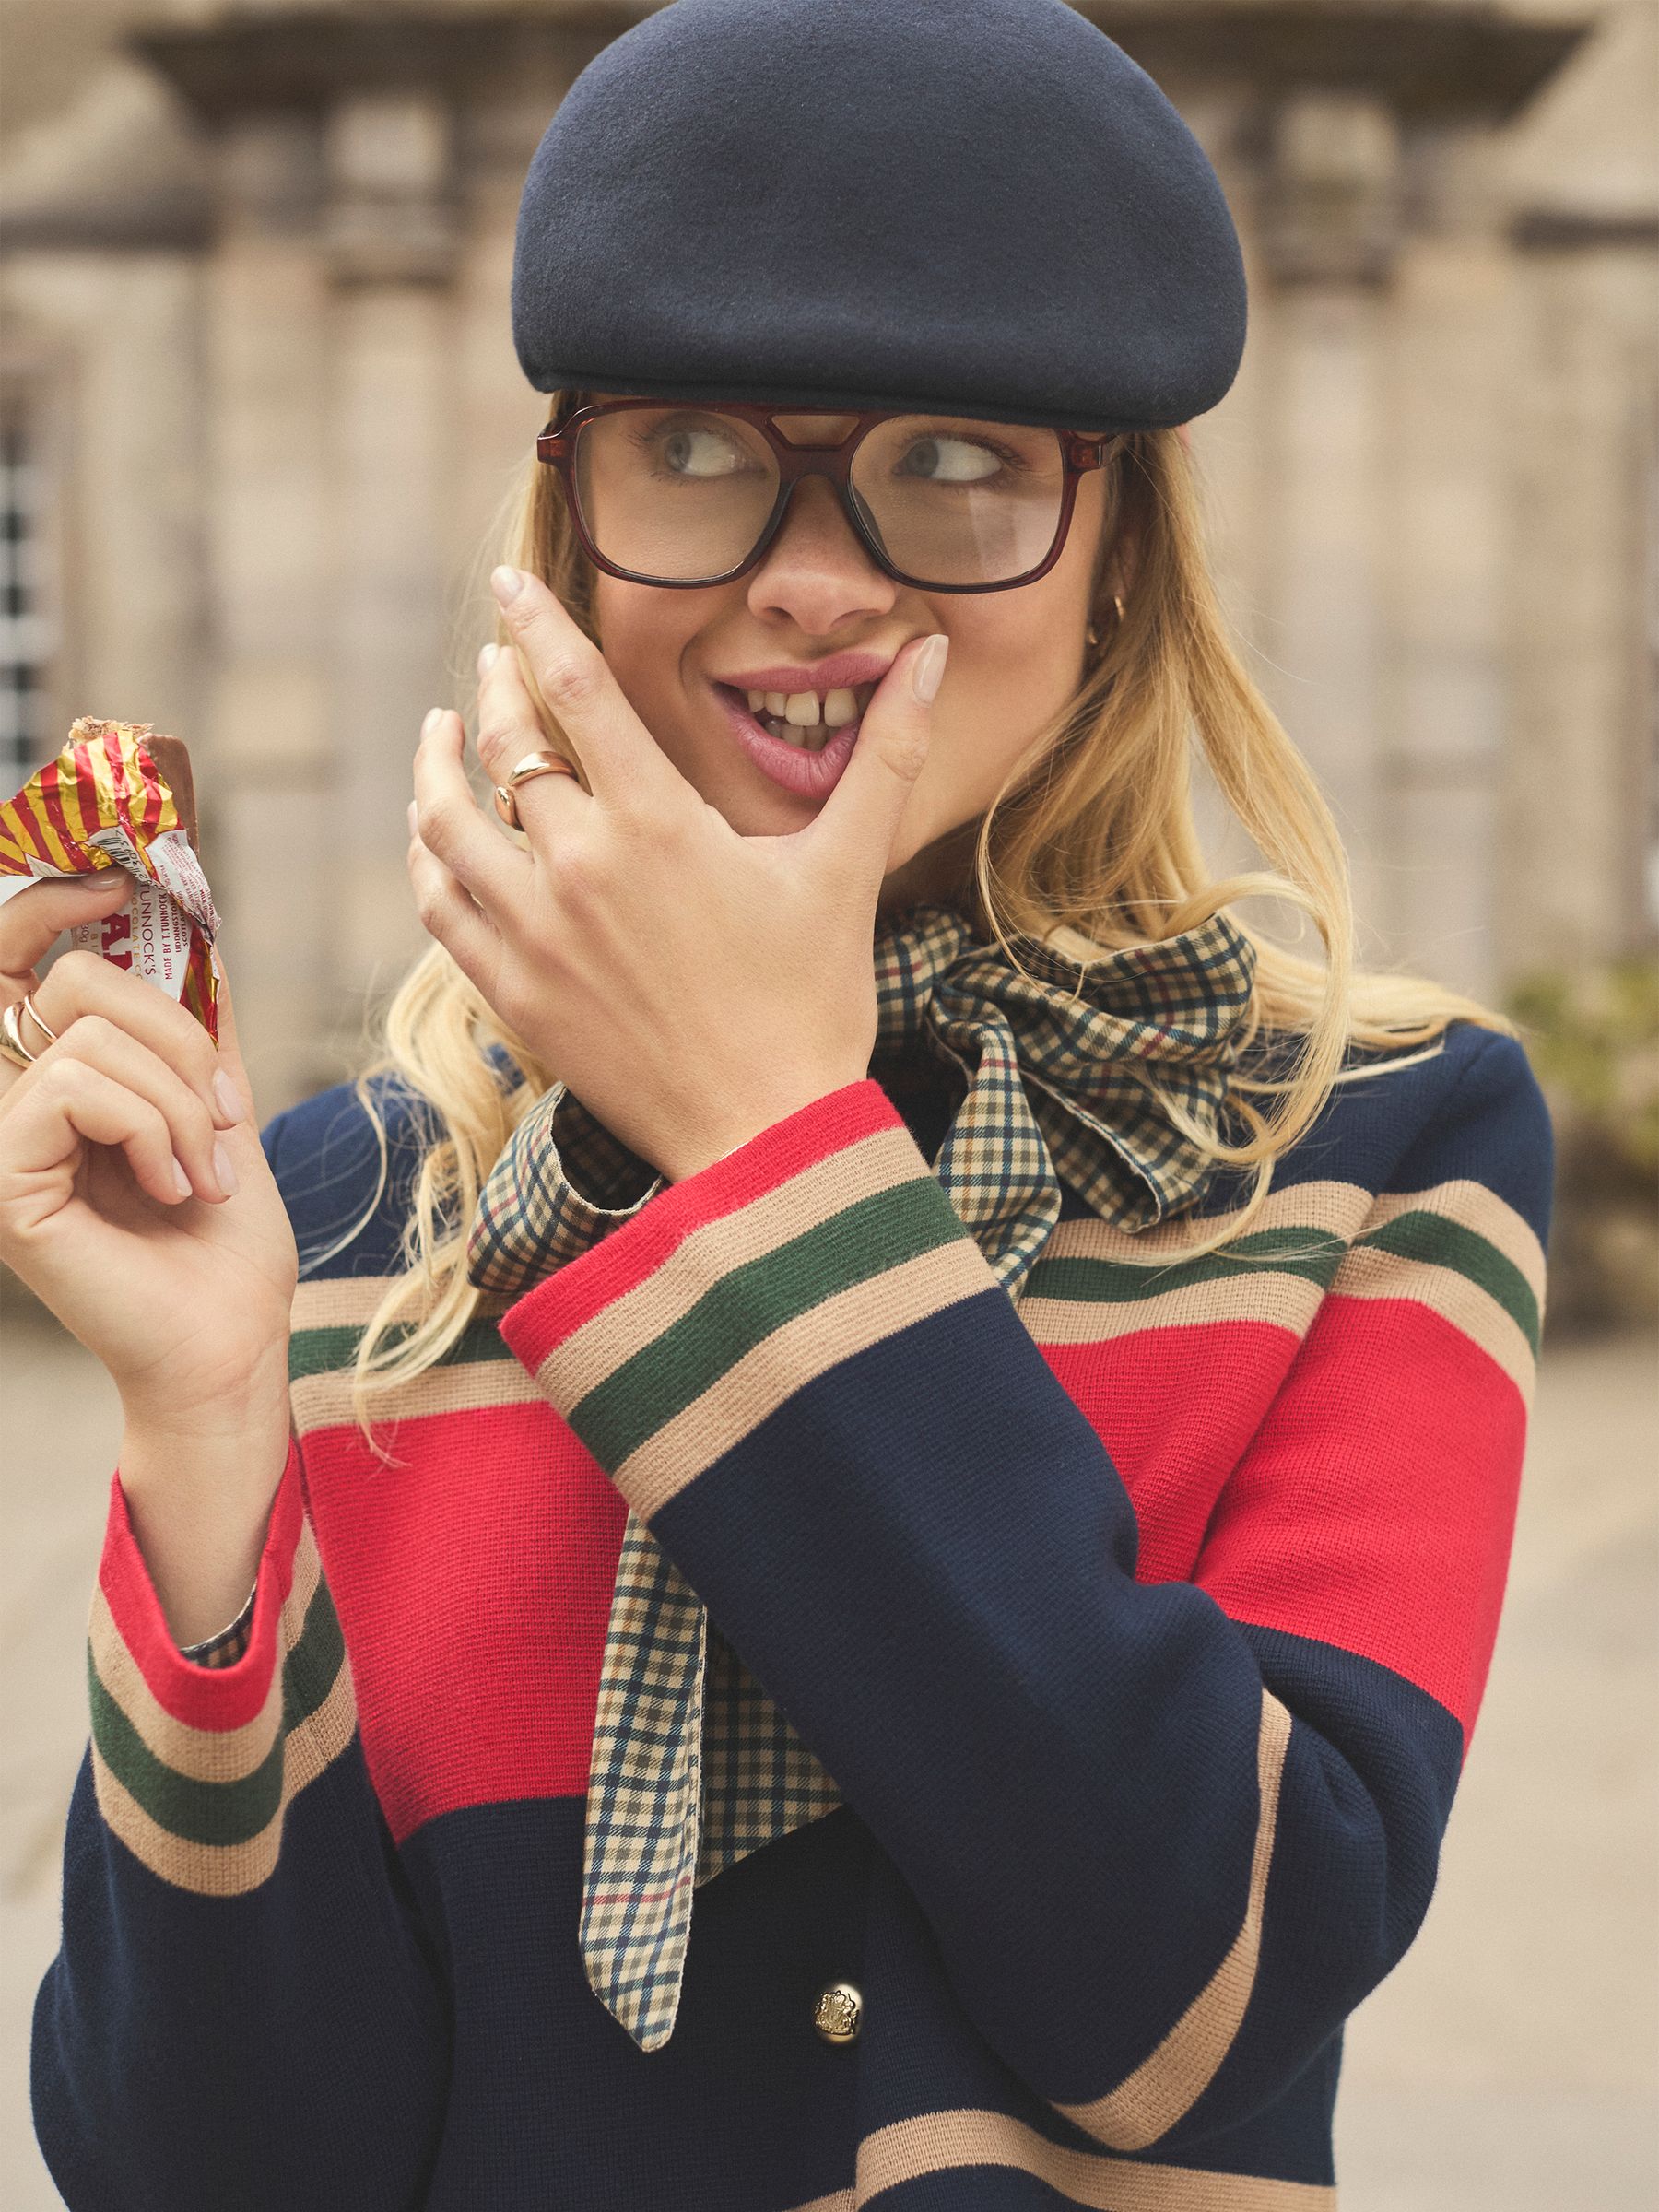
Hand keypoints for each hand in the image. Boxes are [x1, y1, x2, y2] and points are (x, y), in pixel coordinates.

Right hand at [0, 874, 296, 1429]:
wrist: (231, 1338)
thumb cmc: (222, 1241)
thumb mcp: (220, 1104)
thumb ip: (196, 1020)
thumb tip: (195, 919)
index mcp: (47, 1078)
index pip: (11, 953)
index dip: (52, 899)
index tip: (125, 885)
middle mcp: (4, 1101)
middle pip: (74, 978)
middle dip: (178, 1037)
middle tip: (221, 1116)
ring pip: (90, 1036)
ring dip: (182, 1099)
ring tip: (203, 1171)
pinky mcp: (3, 1180)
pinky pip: (77, 1088)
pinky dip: (153, 1128)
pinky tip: (175, 1188)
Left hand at [408, 566, 946, 1180]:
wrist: (767, 1135)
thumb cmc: (814, 1002)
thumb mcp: (848, 870)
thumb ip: (885, 756)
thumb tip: (928, 655)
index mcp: (659, 823)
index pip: (576, 689)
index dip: (536, 624)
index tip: (509, 582)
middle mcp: (580, 867)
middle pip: (504, 745)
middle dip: (493, 688)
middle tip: (496, 662)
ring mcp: (535, 934)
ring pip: (446, 825)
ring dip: (434, 768)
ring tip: (439, 739)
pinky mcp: (513, 994)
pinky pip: (441, 907)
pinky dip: (428, 860)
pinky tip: (435, 841)